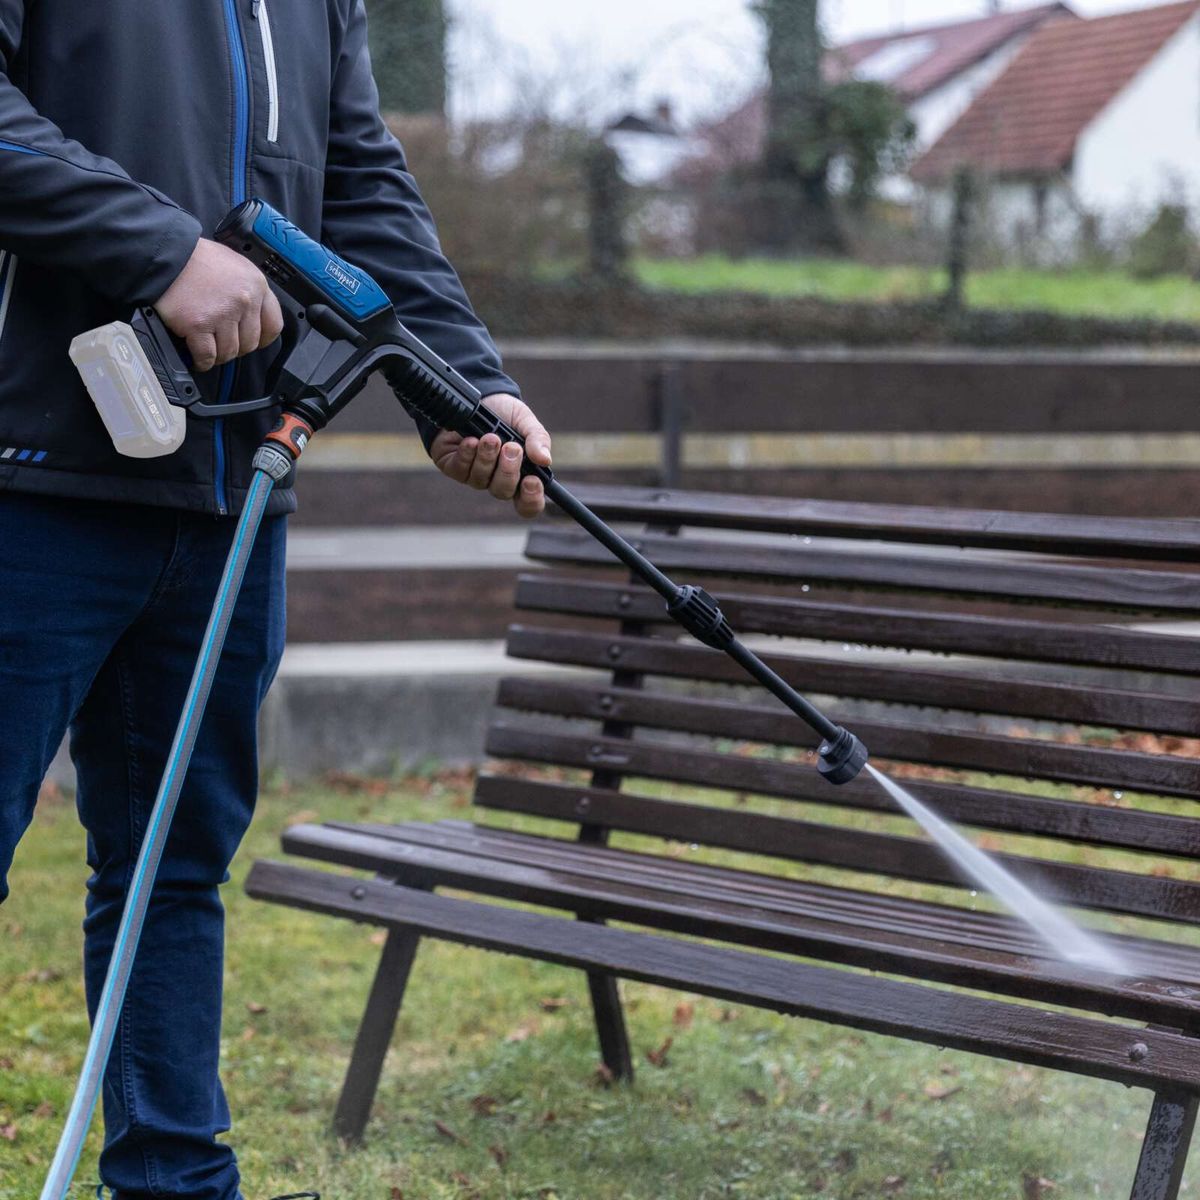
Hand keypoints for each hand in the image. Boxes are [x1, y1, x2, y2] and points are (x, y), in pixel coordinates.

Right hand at [154, 238, 283, 372]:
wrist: (164, 253)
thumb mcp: (234, 265)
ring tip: (208, 349)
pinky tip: (197, 358)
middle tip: (223, 343)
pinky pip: (207, 356)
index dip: (263, 339)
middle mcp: (244, 301)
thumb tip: (251, 315)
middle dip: (236, 348)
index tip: (254, 342)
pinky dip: (202, 361)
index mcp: (256, 285)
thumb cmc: (194, 258)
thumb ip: (246, 290)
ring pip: (229, 352)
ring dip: (218, 355)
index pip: (274, 324)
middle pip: (250, 343)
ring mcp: (222, 314)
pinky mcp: (198, 325)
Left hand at [430, 393, 551, 518]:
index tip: (532, 481)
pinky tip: (471, 440)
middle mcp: (497, 479)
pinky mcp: (455, 467)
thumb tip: (545, 460)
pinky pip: (461, 470)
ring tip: (490, 437)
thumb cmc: (504, 414)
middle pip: (503, 492)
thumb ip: (538, 439)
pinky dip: (467, 454)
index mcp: (519, 475)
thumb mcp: (526, 421)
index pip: (527, 502)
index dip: (531, 499)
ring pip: (481, 480)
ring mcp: (475, 475)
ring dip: (487, 458)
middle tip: (511, 448)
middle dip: (508, 470)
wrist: (478, 397)